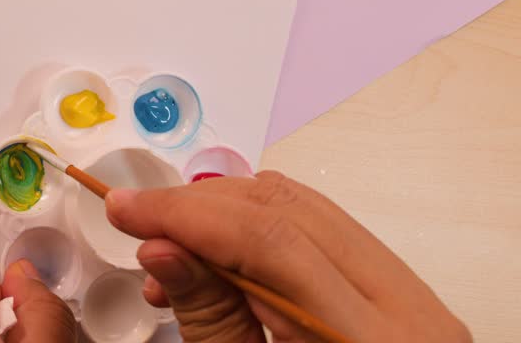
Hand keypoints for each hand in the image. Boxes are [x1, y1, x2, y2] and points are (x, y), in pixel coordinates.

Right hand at [104, 171, 471, 342]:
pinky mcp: (400, 290)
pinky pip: (323, 229)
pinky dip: (258, 229)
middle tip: (136, 218)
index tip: (126, 210)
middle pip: (287, 213)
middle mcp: (409, 308)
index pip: (270, 241)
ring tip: (168, 249)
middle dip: (199, 207)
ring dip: (224, 213)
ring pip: (305, 208)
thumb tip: (160, 247)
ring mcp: (412, 294)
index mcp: (369, 342)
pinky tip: (215, 256)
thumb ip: (210, 318)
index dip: (187, 216)